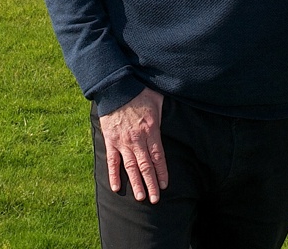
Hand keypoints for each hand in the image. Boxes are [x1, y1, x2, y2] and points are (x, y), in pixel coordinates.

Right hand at [99, 88, 168, 203]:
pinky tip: (117, 188)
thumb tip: (178, 112)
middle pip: (146, 166)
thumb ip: (165, 113)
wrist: (115, 88)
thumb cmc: (139, 92)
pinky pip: (112, 161)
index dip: (161, 172)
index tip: (164, 185)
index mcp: (151, 130)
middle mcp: (137, 139)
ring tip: (140, 198)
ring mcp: (123, 141)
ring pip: (130, 167)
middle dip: (151, 184)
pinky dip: (114, 175)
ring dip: (136, 183)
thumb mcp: (158, 101)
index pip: (158, 156)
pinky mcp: (110, 140)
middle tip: (155, 199)